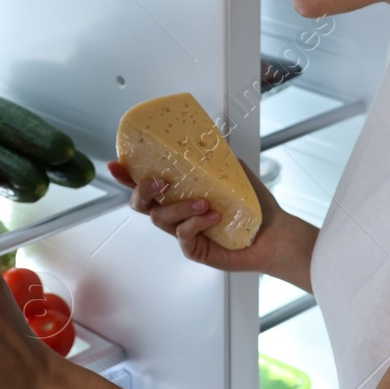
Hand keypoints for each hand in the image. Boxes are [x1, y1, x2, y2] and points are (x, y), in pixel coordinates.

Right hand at [105, 155, 310, 284]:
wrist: (273, 232)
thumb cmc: (253, 206)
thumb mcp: (233, 172)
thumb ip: (214, 158)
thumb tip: (202, 139)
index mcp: (181, 194)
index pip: (146, 184)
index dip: (127, 176)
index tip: (116, 165)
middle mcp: (177, 213)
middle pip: (141, 205)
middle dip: (144, 191)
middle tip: (162, 183)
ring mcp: (183, 233)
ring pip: (162, 219)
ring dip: (180, 207)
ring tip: (206, 203)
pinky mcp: (193, 249)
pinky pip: (183, 236)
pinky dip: (195, 223)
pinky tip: (213, 216)